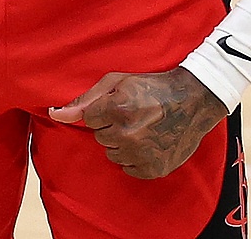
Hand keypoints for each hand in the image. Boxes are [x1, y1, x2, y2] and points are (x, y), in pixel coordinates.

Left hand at [49, 68, 225, 178]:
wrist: (194, 99)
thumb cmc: (154, 87)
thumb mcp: (118, 82)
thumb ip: (85, 99)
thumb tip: (56, 115)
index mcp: (117, 109)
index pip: (90, 119)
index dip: (105, 110)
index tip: (121, 105)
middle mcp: (127, 134)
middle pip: (101, 138)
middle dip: (113, 126)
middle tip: (135, 115)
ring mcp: (141, 154)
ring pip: (113, 154)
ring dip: (123, 143)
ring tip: (144, 128)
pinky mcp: (153, 169)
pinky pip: (129, 168)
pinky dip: (137, 158)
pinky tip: (151, 142)